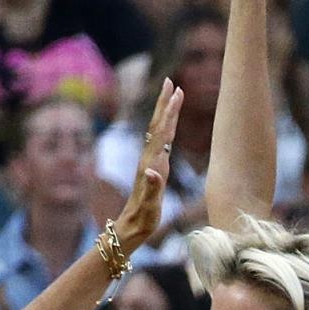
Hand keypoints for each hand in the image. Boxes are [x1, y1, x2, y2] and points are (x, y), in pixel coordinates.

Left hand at [112, 80, 182, 252]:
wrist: (130, 227)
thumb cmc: (142, 219)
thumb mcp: (149, 205)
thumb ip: (152, 187)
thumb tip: (153, 170)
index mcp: (152, 163)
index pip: (163, 132)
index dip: (171, 112)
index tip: (177, 92)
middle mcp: (149, 159)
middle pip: (158, 125)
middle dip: (165, 103)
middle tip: (171, 81)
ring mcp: (150, 162)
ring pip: (158, 131)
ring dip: (164, 111)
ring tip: (171, 95)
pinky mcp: (151, 167)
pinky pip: (160, 141)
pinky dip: (165, 127)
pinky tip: (168, 124)